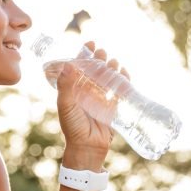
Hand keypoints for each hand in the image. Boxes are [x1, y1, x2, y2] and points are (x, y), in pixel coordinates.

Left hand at [56, 42, 130, 165]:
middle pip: (96, 69)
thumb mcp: (66, 105)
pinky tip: (124, 73)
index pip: (79, 67)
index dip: (85, 54)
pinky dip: (124, 80)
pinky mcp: (113, 106)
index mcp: (74, 89)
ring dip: (112, 68)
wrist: (87, 148)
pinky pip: (120, 89)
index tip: (90, 43)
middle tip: (102, 53)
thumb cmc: (73, 127)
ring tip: (113, 63)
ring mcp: (101, 98)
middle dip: (100, 59)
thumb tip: (69, 65)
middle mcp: (87, 91)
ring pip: (109, 77)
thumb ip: (65, 86)